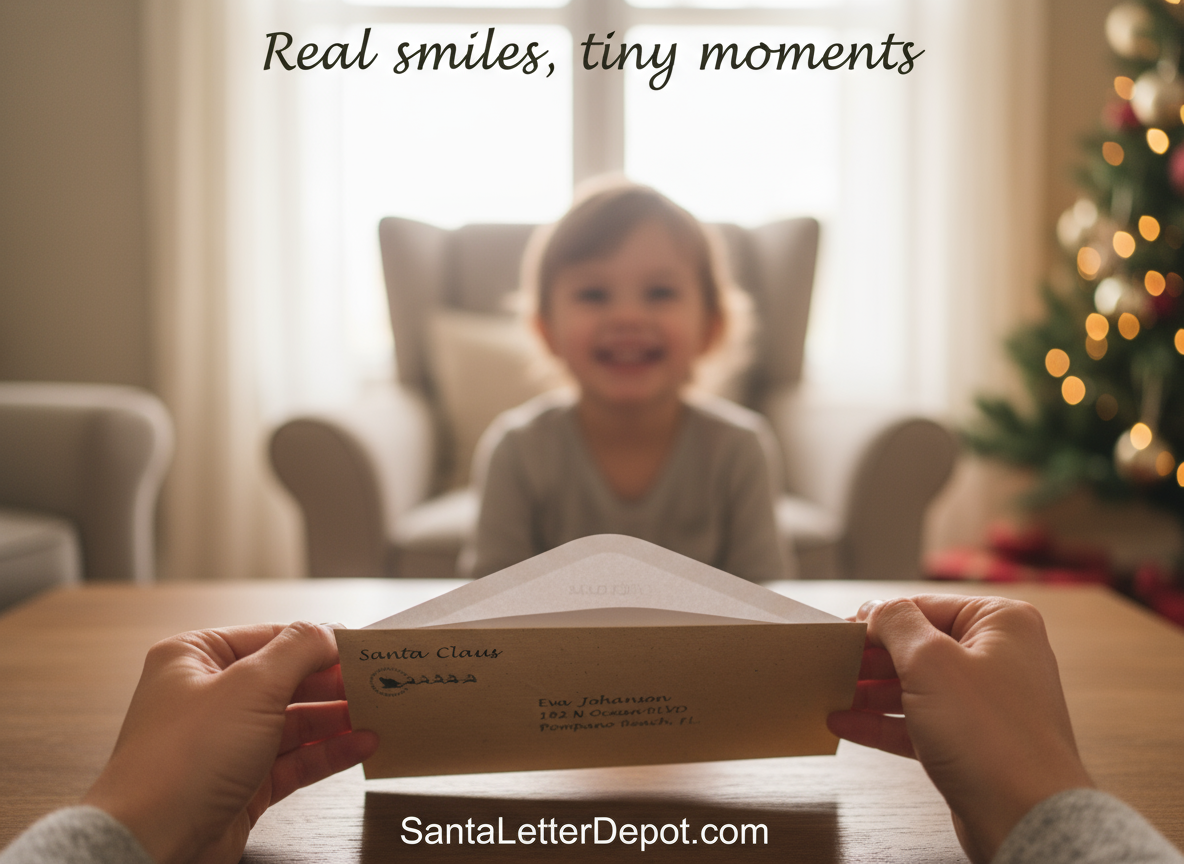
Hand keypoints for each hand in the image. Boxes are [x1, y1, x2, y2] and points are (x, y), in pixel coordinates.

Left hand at [82, 622, 378, 863]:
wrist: (153, 844)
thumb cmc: (181, 762)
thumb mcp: (251, 686)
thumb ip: (298, 650)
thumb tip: (327, 630)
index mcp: (194, 659)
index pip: (270, 638)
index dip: (317, 641)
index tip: (358, 645)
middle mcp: (207, 697)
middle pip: (285, 680)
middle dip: (331, 682)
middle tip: (375, 680)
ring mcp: (224, 743)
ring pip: (293, 722)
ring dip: (336, 718)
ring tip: (378, 713)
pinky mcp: (241, 784)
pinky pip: (294, 759)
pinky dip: (328, 751)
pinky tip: (361, 745)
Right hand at [826, 595, 1093, 863]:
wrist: (1024, 818)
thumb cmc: (992, 738)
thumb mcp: (930, 661)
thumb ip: (895, 623)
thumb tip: (876, 608)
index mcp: (1001, 624)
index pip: (924, 607)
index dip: (878, 619)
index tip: (842, 631)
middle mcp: (999, 658)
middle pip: (918, 648)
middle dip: (871, 659)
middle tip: (832, 664)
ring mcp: (986, 703)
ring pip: (915, 687)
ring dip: (871, 692)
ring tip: (832, 694)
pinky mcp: (972, 743)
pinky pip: (918, 723)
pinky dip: (882, 723)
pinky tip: (845, 724)